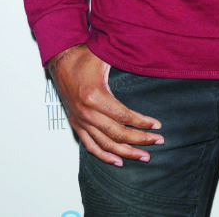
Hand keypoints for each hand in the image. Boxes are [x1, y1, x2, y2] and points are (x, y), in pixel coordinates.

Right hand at [48, 43, 163, 164]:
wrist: (61, 59)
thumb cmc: (83, 57)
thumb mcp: (105, 57)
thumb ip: (124, 60)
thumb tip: (146, 61)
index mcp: (95, 96)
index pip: (123, 116)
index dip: (142, 123)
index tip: (157, 126)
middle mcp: (86, 112)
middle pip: (117, 134)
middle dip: (140, 140)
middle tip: (158, 141)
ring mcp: (80, 121)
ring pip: (106, 144)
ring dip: (126, 152)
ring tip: (143, 156)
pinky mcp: (76, 124)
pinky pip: (90, 146)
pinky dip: (104, 156)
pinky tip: (118, 161)